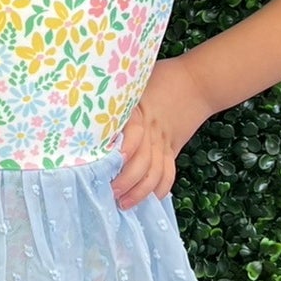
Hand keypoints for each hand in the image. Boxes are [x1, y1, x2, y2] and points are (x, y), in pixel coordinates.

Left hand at [112, 58, 213, 210]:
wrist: (197, 81)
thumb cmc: (160, 76)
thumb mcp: (134, 82)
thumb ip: (114, 99)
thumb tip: (83, 111)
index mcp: (140, 111)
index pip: (134, 133)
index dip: (125, 150)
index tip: (108, 163)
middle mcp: (153, 130)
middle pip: (144, 161)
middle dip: (127, 181)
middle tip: (109, 193)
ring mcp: (165, 142)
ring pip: (155, 173)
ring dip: (141, 191)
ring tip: (124, 204)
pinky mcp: (173, 148)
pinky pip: (168, 173)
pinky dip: (159, 188)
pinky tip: (148, 199)